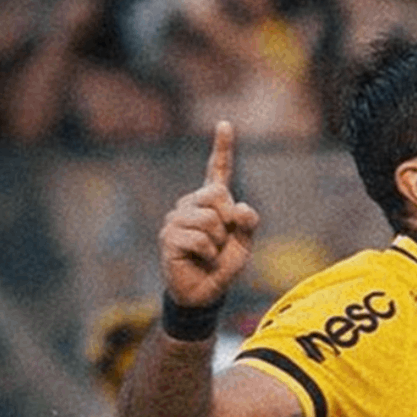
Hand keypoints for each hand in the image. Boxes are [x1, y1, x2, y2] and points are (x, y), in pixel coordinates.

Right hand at [159, 121, 259, 307]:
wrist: (204, 293)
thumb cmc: (222, 266)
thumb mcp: (244, 244)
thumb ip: (248, 224)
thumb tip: (241, 208)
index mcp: (211, 202)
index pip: (217, 171)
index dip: (222, 148)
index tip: (225, 124)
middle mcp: (190, 204)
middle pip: (217, 194)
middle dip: (228, 221)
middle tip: (221, 241)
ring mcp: (176, 219)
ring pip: (209, 219)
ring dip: (218, 242)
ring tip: (210, 253)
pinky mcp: (168, 237)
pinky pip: (199, 239)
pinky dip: (208, 254)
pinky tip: (200, 259)